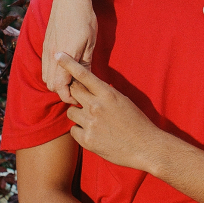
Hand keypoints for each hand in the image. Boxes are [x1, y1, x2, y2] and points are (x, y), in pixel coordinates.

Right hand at [42, 0, 97, 103]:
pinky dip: (53, 72)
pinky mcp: (45, 45)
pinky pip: (45, 66)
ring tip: (73, 77)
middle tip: (78, 87)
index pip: (60, 88)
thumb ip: (85, 64)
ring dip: (57, 81)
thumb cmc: (84, 19)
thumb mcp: (90, 42)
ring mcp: (46, 50)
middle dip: (63, 91)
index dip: (69, 97)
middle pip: (51, 85)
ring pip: (46, 76)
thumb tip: (85, 81)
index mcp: (64, 57)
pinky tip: (65, 67)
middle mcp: (51, 56)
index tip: (80, 97)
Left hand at [57, 54, 163, 172]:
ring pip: (71, 112)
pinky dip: (80, 131)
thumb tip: (93, 87)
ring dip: (77, 114)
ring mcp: (90, 124)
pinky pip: (73, 130)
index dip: (68, 63)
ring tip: (92, 120)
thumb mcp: (123, 101)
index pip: (83, 74)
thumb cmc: (137, 122)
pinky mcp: (87, 140)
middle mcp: (96, 106)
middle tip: (81, 98)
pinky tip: (93, 133)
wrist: (145, 147)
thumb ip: (106, 94)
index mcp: (107, 94)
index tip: (58, 55)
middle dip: (74, 92)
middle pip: (72, 92)